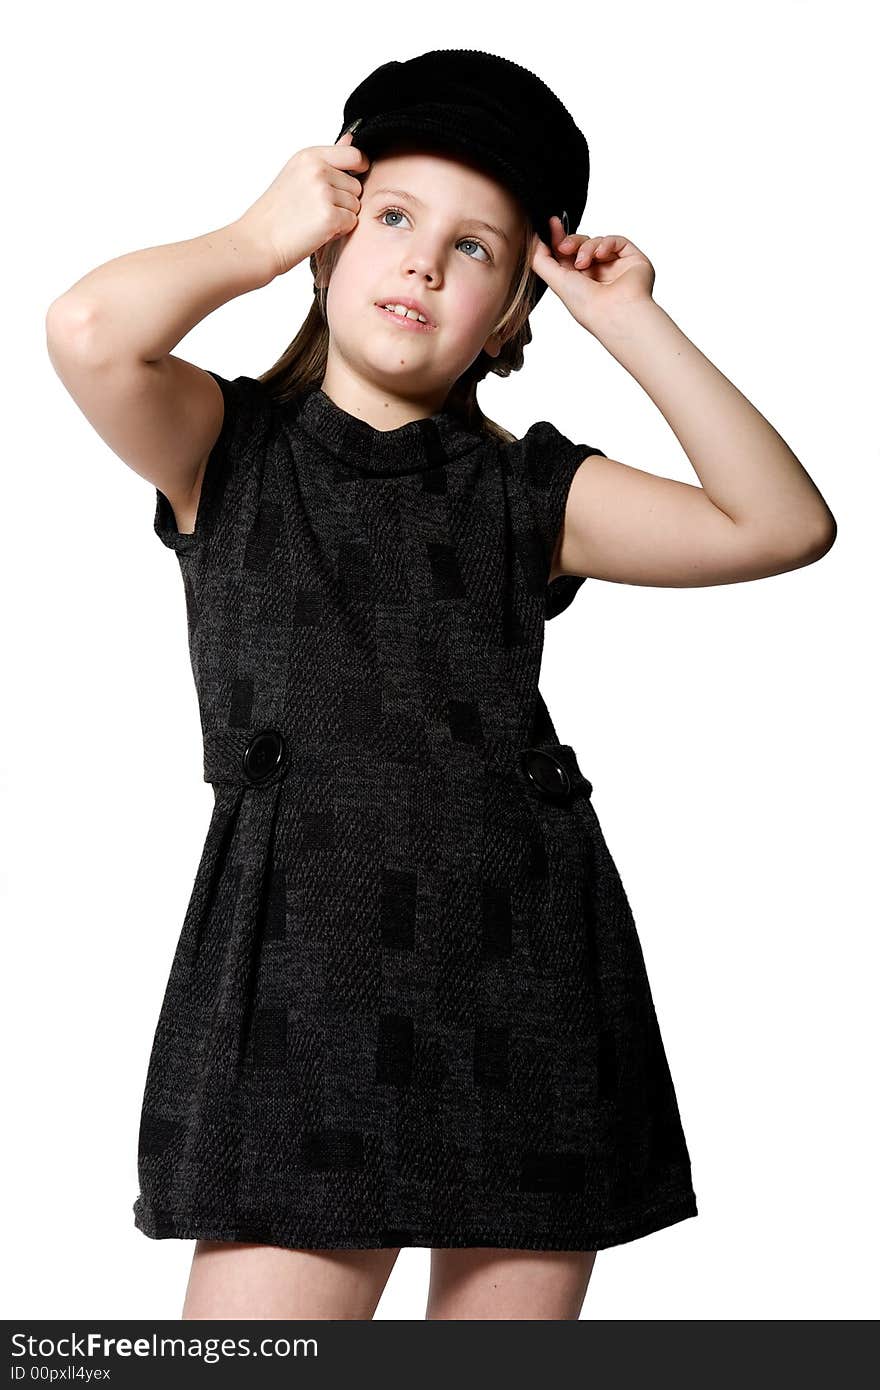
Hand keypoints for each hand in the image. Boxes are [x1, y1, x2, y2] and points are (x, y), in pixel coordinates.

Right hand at [234, 132, 370, 278]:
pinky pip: (352, 222)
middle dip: (344, 199)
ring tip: (315, 219)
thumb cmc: (276, 212)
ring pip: (355, 205)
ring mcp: (324, 193)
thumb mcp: (298, 174)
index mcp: (309, 157)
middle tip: (317, 208)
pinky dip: (339, 230)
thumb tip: (351, 139)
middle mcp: (318, 171)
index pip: (354, 154)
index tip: (351, 178)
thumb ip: (328, 159)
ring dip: (341, 216)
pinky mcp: (330, 217)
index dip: (359, 168)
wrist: (258, 241)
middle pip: (356, 185)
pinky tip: (318, 230)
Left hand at [530, 216, 655, 331]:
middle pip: (581, 244)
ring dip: (587, 248)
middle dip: (571, 241)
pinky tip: (601, 254)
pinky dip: (606, 244)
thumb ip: (540, 260)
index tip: (551, 224)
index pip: (568, 254)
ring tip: (584, 263)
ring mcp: (615, 267)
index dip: (559, 238)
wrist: (614, 312)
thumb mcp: (555, 280)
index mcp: (579, 282)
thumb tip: (534, 240)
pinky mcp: (632, 259)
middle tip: (565, 246)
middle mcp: (597, 275)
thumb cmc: (588, 305)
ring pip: (597, 242)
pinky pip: (617, 241)